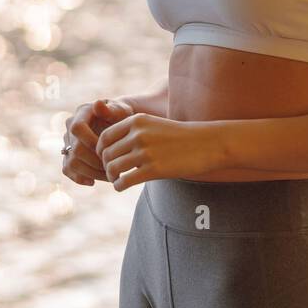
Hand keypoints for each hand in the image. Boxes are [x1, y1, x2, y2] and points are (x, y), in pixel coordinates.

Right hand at [61, 98, 134, 185]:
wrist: (119, 126)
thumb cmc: (123, 117)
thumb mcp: (122, 112)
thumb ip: (112, 110)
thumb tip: (97, 104)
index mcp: (82, 113)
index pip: (77, 128)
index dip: (91, 142)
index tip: (109, 150)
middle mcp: (70, 126)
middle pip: (75, 149)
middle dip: (95, 162)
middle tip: (112, 168)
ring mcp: (68, 141)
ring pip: (71, 162)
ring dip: (90, 172)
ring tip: (108, 176)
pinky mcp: (68, 155)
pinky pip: (67, 170)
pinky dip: (79, 178)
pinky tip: (93, 181)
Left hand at [95, 114, 222, 190]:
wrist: (207, 144)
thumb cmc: (180, 136)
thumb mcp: (154, 125)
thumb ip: (133, 131)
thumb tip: (110, 147)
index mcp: (136, 120)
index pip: (105, 137)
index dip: (101, 150)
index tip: (106, 158)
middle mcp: (138, 134)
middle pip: (107, 154)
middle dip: (106, 165)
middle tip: (112, 172)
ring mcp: (146, 152)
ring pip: (113, 168)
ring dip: (112, 176)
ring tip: (117, 179)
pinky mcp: (154, 169)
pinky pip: (124, 180)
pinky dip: (119, 186)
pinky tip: (122, 186)